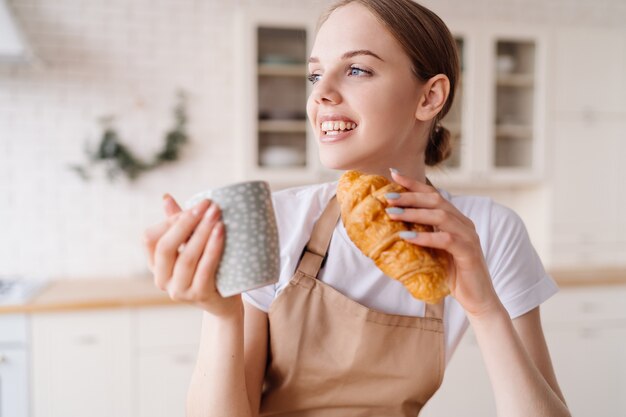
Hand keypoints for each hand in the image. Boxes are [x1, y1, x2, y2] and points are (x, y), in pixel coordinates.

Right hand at [142, 193, 241, 315]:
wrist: (225, 302)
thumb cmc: (207, 268)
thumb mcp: (191, 246)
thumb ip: (179, 225)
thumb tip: (165, 197)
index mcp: (155, 265)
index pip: (149, 238)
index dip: (170, 221)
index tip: (194, 207)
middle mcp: (162, 279)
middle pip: (166, 247)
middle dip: (186, 222)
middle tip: (208, 204)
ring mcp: (179, 290)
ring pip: (186, 257)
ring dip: (202, 232)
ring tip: (217, 214)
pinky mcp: (199, 296)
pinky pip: (205, 269)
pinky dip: (213, 248)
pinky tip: (221, 232)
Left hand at [386, 170, 501, 316]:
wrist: (477, 299)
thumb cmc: (452, 275)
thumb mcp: (433, 251)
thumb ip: (421, 236)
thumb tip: (391, 226)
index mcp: (456, 220)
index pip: (433, 195)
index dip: (414, 184)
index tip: (393, 173)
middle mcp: (464, 223)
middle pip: (436, 200)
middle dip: (410, 196)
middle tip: (387, 197)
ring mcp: (469, 237)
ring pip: (441, 216)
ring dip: (414, 213)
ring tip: (393, 214)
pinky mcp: (469, 253)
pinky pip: (447, 240)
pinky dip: (426, 237)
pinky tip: (408, 238)